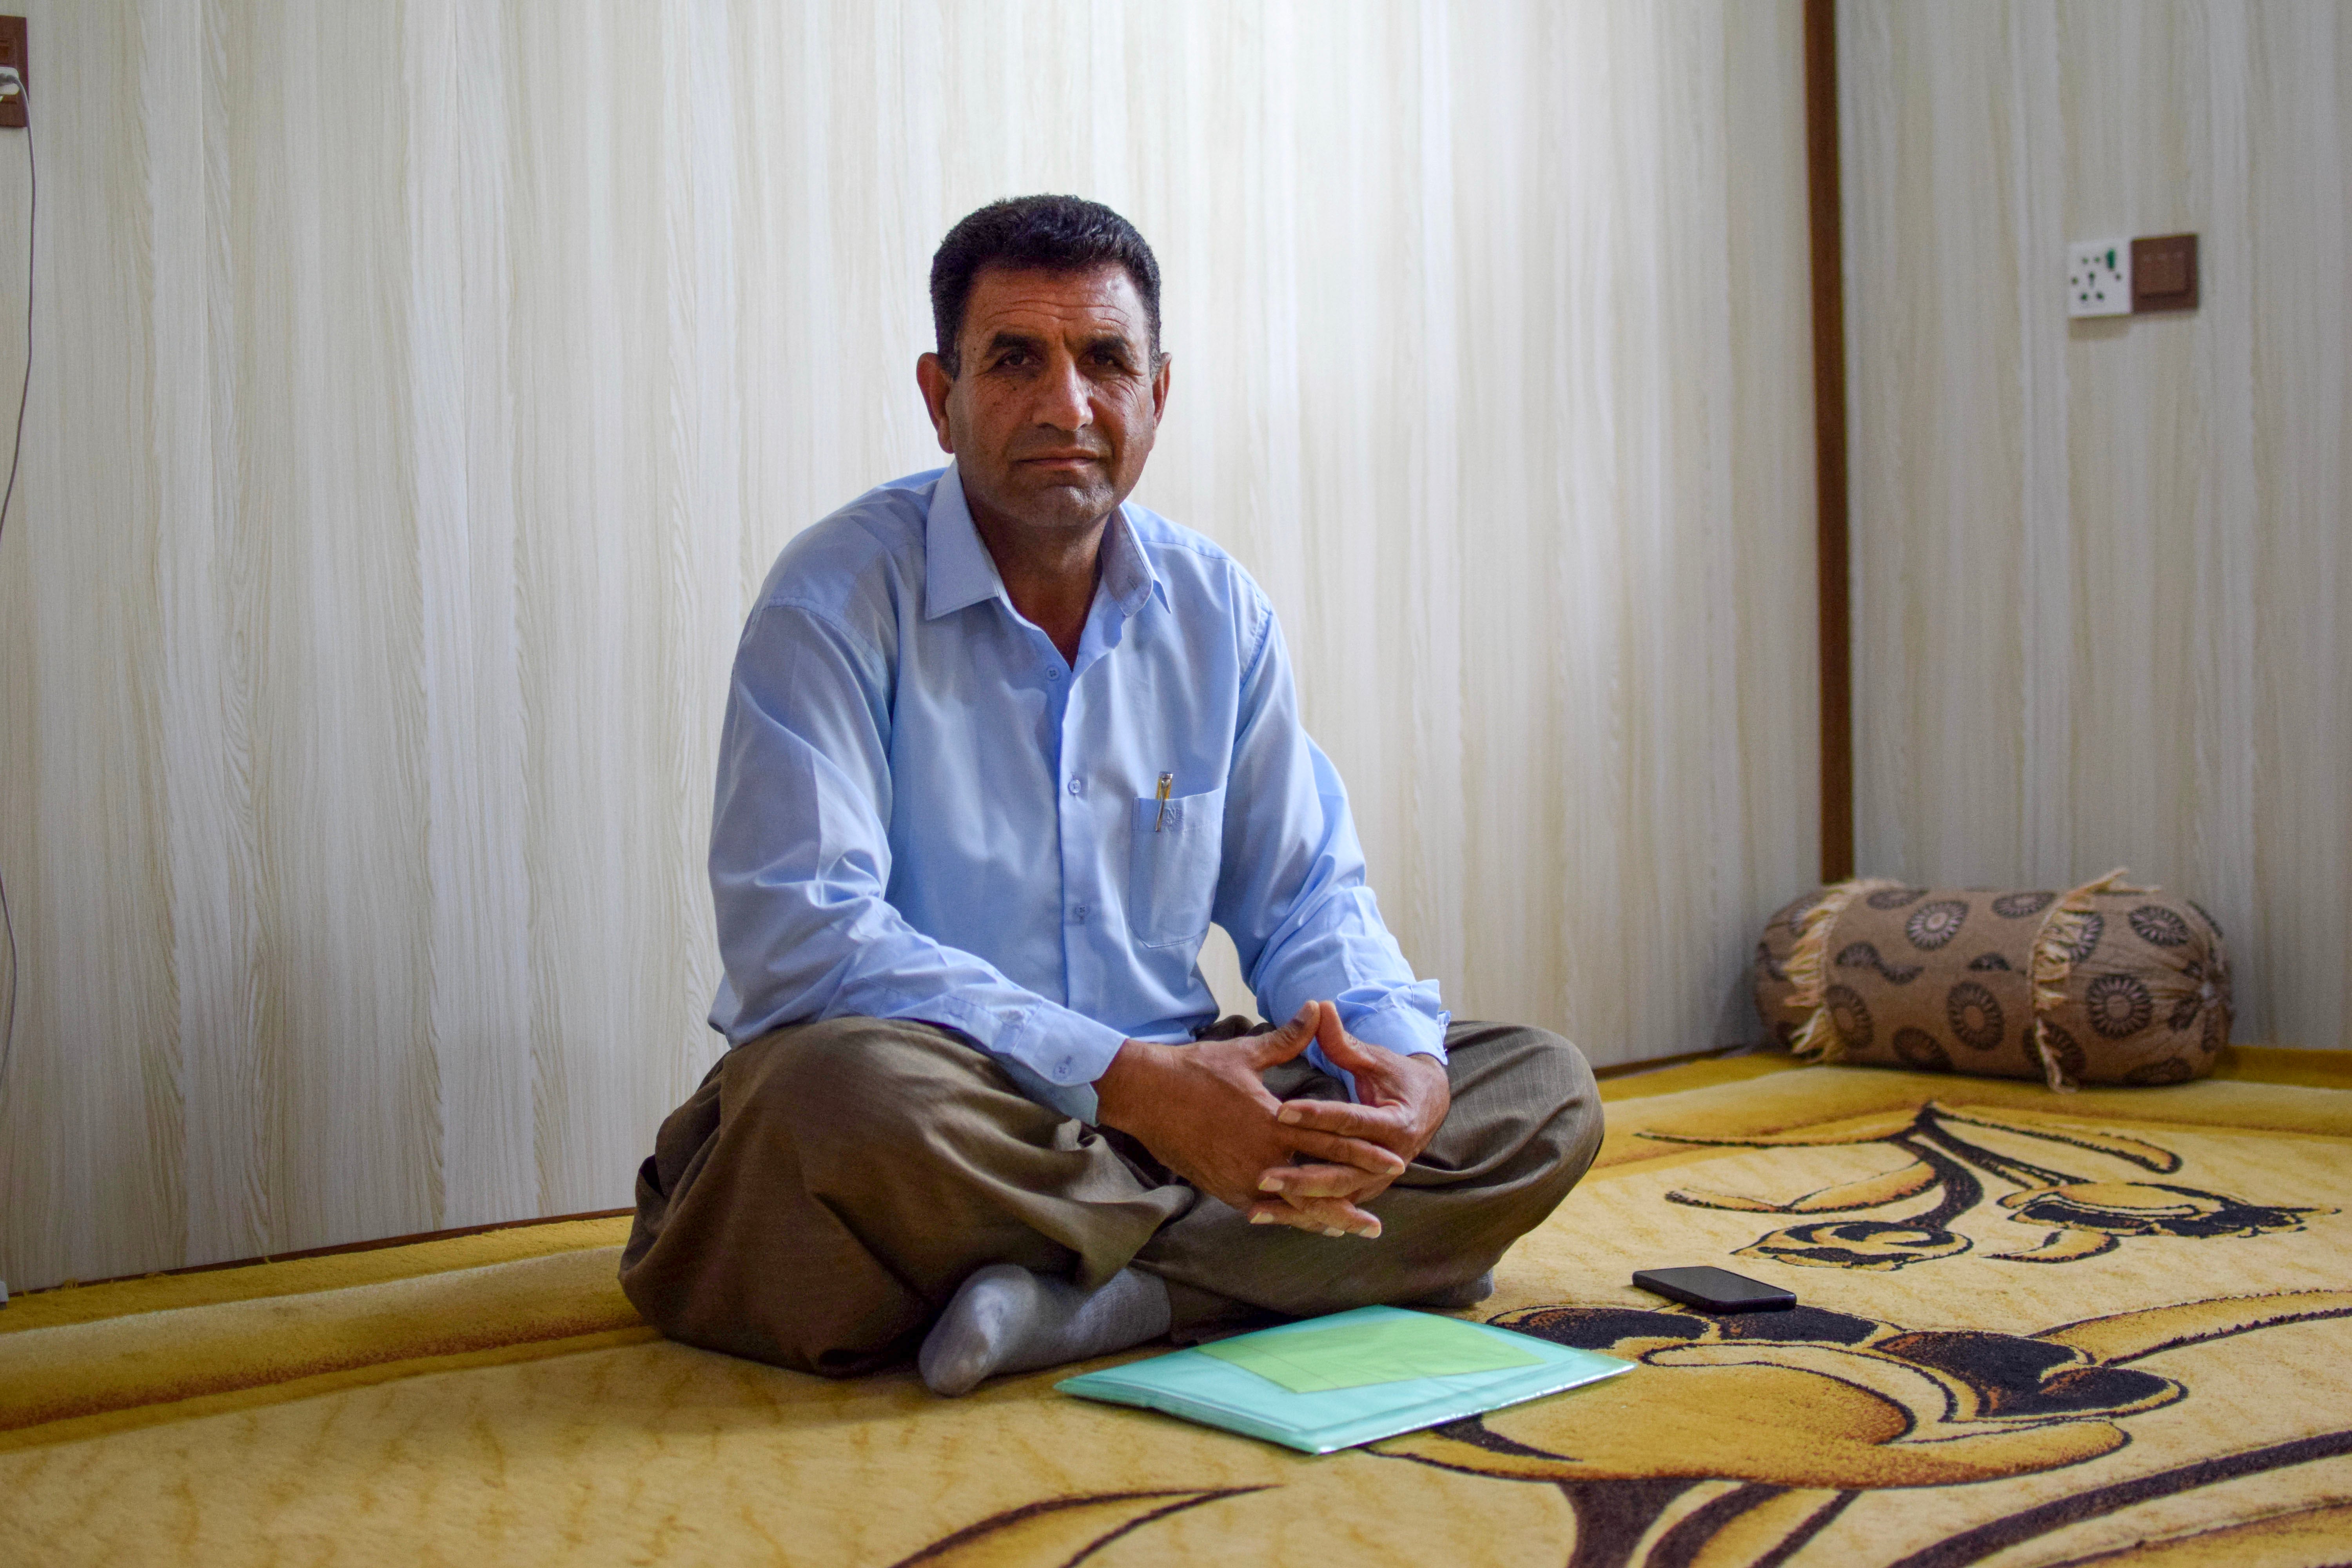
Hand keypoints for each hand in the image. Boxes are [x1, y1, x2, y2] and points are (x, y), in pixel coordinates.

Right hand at [1093, 1004, 1405, 1237]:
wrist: (1146, 1095)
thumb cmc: (1195, 1070)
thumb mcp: (1246, 1052)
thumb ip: (1288, 1038)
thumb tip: (1317, 1008)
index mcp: (1273, 1120)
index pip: (1330, 1138)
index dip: (1365, 1151)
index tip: (1395, 1161)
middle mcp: (1262, 1155)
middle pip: (1318, 1182)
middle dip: (1352, 1201)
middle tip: (1379, 1222)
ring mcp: (1242, 1177)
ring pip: (1293, 1206)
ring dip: (1324, 1220)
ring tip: (1351, 1232)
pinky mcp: (1223, 1189)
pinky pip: (1263, 1211)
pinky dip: (1289, 1219)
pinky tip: (1307, 1225)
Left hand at [1249, 1002, 1450, 1231]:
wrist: (1427, 1105)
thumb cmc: (1395, 1076)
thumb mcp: (1374, 1059)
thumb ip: (1344, 1042)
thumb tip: (1319, 1007)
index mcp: (1396, 1123)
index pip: (1351, 1121)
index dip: (1317, 1116)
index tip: (1281, 1112)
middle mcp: (1391, 1160)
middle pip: (1343, 1173)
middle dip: (1302, 1177)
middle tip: (1261, 1175)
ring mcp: (1378, 1180)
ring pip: (1335, 1199)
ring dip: (1296, 1206)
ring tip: (1256, 1207)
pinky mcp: (1363, 1190)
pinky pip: (1330, 1207)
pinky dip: (1300, 1215)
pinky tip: (1265, 1216)